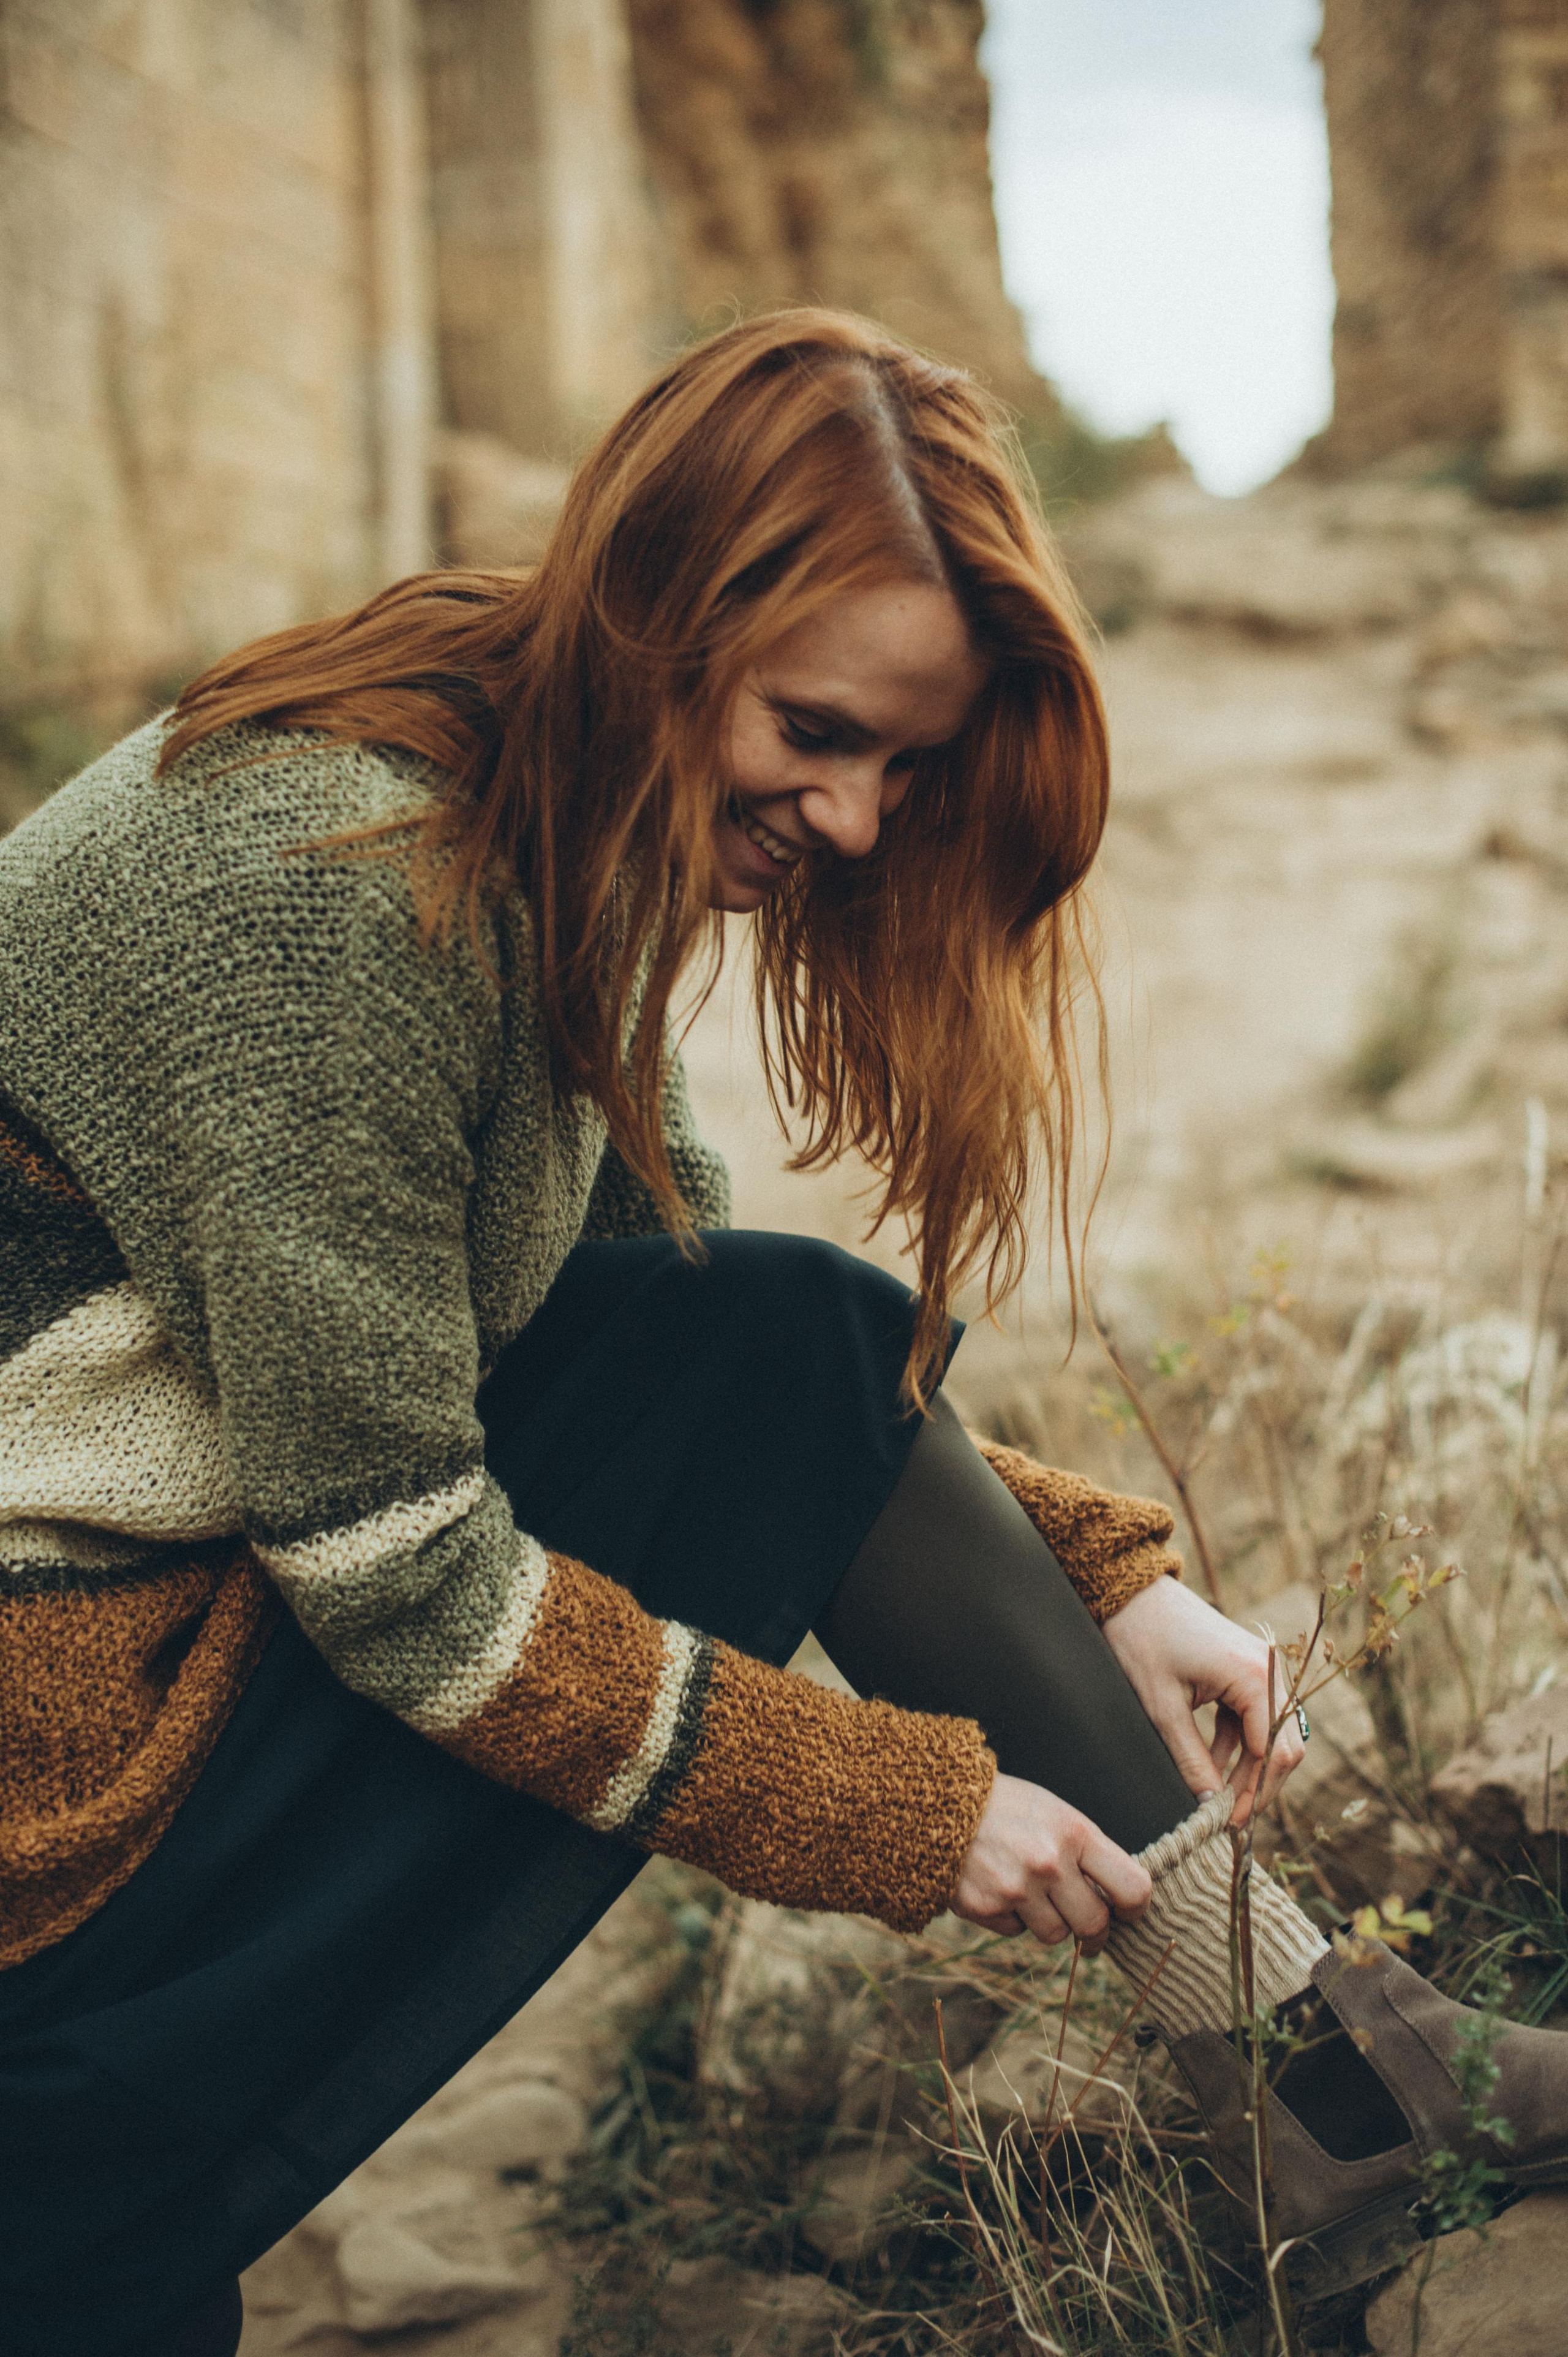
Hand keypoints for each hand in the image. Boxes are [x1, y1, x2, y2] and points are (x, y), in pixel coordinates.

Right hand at [951, 1772, 1151, 1951]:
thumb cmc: (1010, 1807)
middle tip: (1092, 1932)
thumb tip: (1119, 1898)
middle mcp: (1049, 1864)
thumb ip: (1089, 1853)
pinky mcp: (986, 1908)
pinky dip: (1014, 1918)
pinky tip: (1000, 1887)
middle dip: (1095, 1932)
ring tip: (1033, 1893)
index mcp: (1075, 1833)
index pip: (1132, 1888)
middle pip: (1094, 1924)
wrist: (940, 1801)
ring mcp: (1016, 1889)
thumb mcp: (1057, 1814)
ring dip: (1051, 1922)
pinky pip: (1016, 1932)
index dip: (1136, 1908)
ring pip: (1055, 1935)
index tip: (1127, 1911)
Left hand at [1100, 1577, 1306, 1827]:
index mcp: (1253, 1675)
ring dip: (1245, 1767)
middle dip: (1256, 1785)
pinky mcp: (1244, 1668)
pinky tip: (1210, 1767)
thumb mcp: (1161, 1708)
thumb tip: (1209, 1806)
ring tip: (1215, 1799)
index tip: (1229, 1823)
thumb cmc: (1140, 1640)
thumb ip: (1190, 1759)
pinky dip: (1235, 1744)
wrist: (1127, 1591)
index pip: (1273, 1751)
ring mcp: (1259, 1666)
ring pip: (1270, 1733)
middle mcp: (1267, 1668)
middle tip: (1227, 1818)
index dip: (1253, 1792)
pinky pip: (1252, 1717)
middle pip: (1282, 1744)